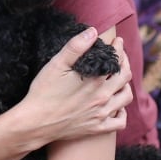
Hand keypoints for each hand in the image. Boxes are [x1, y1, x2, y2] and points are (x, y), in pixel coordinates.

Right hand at [22, 27, 132, 142]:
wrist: (35, 123)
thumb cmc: (43, 92)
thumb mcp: (57, 64)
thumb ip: (76, 46)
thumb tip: (93, 31)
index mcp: (96, 80)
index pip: (117, 61)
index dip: (119, 48)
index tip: (117, 41)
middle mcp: (103, 97)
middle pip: (125, 77)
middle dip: (125, 63)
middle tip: (120, 57)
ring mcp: (102, 114)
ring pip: (126, 98)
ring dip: (126, 86)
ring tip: (120, 79)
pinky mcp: (97, 128)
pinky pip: (120, 122)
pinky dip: (122, 112)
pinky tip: (116, 106)